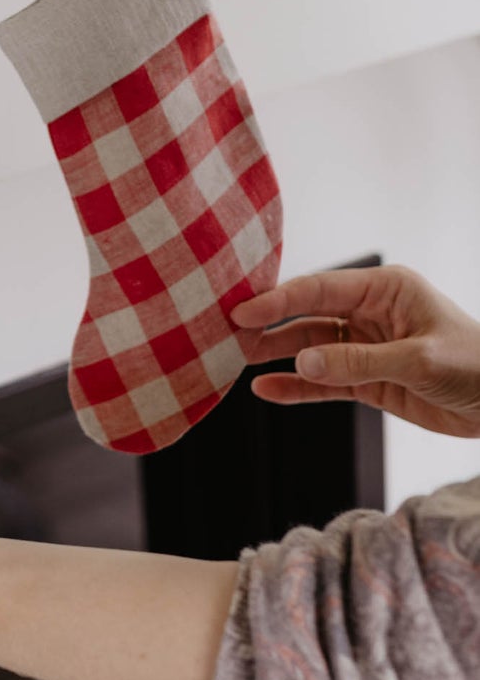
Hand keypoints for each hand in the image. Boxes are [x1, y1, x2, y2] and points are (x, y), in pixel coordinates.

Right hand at [232, 264, 479, 435]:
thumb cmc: (475, 366)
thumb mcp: (418, 360)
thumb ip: (358, 361)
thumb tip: (303, 361)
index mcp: (386, 290)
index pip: (321, 290)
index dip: (278, 300)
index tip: (241, 311)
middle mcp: (371, 313)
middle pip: (308, 316)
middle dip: (268, 326)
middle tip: (224, 335)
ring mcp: (367, 347)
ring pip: (310, 349)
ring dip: (275, 355)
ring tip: (233, 360)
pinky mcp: (369, 381)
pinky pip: (324, 382)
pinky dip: (296, 387)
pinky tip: (265, 389)